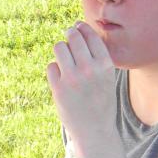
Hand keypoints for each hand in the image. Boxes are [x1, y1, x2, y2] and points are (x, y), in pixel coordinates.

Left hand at [47, 21, 115, 143]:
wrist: (95, 130)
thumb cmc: (101, 101)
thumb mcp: (107, 77)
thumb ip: (96, 57)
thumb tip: (77, 30)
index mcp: (105, 66)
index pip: (91, 36)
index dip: (82, 28)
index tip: (78, 26)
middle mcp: (89, 70)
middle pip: (73, 37)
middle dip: (70, 34)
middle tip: (69, 35)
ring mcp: (72, 78)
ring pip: (59, 48)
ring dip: (61, 50)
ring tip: (65, 59)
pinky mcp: (58, 88)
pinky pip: (51, 66)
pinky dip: (55, 70)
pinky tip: (62, 80)